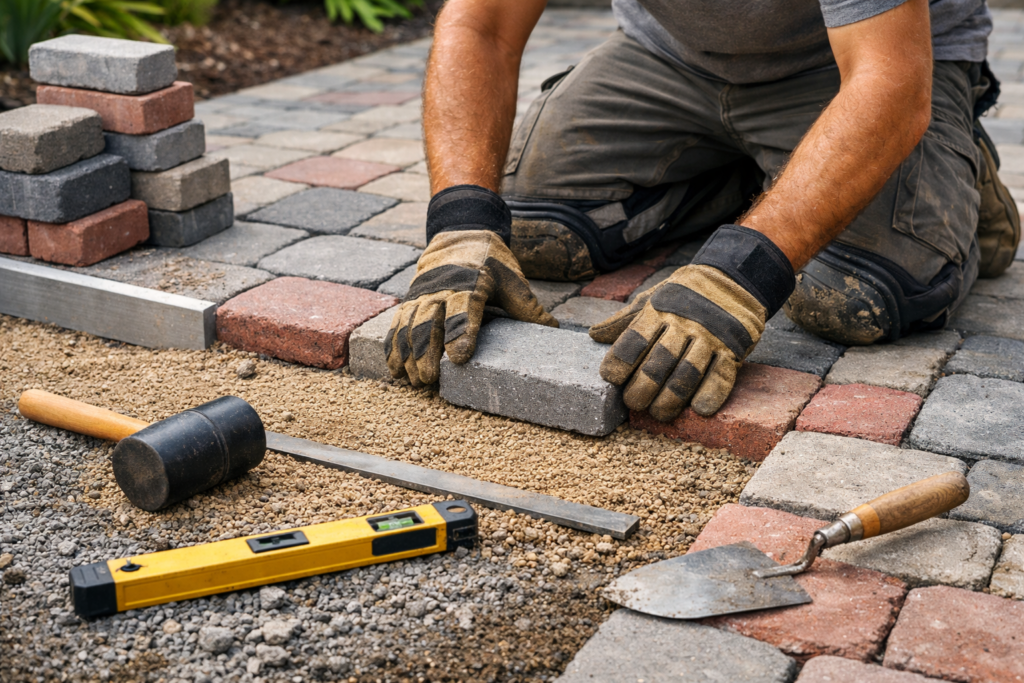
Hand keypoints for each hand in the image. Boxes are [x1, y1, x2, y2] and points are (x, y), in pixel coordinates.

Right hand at [386, 186, 556, 385]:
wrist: (462, 233)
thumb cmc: (492, 262)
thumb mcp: (513, 280)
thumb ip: (528, 307)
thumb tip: (553, 331)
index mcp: (471, 280)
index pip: (464, 308)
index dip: (460, 332)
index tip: (459, 357)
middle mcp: (442, 286)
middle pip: (429, 320)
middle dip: (426, 351)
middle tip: (430, 379)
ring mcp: (423, 292)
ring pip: (409, 324)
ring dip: (407, 354)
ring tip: (413, 380)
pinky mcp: (411, 298)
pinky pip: (398, 322)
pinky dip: (393, 346)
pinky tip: (394, 369)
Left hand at [589, 225, 794, 420]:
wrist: (733, 278)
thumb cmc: (683, 294)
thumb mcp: (653, 297)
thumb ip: (626, 319)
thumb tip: (594, 335)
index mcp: (659, 310)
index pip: (634, 339)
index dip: (620, 362)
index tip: (610, 378)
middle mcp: (683, 323)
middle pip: (659, 362)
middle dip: (643, 388)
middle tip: (634, 403)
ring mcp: (710, 336)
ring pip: (687, 373)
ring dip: (671, 398)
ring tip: (659, 413)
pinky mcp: (733, 348)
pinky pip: (721, 374)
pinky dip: (711, 393)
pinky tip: (699, 409)